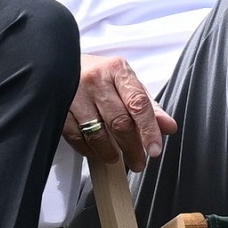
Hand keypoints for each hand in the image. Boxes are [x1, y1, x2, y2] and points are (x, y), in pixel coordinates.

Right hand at [64, 54, 177, 170]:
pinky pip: (77, 137)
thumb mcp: (127, 84)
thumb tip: (168, 127)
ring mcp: (74, 94)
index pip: (139, 103)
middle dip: (132, 148)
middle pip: (119, 122)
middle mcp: (96, 80)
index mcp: (118, 71)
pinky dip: (89, 150)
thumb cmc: (100, 77)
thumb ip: (148, 106)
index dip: (149, 129)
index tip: (155, 150)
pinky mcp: (58, 109)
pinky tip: (96, 151)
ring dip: (110, 152)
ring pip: (97, 133)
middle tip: (139, 162)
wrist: (62, 64)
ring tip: (116, 158)